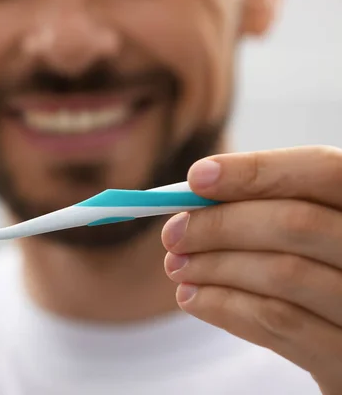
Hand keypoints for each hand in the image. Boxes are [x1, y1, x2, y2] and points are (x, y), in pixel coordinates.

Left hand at [161, 146, 341, 394]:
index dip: (256, 170)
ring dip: (213, 267)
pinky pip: (277, 324)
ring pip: (282, 274)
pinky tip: (192, 298)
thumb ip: (266, 206)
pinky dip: (223, 306)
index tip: (196, 178)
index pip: (322, 170)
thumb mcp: (308, 233)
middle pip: (295, 223)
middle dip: (220, 225)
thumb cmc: (318, 273)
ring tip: (176, 267)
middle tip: (172, 234)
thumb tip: (194, 191)